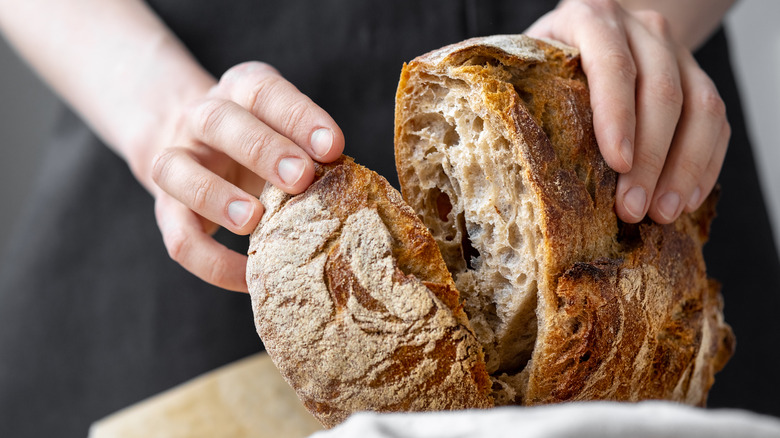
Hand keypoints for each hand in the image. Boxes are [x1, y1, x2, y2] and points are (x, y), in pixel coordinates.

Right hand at [150, 61, 344, 291]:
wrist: (196, 147)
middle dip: (262, 150)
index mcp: (240, 91)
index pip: (265, 92)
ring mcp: (176, 160)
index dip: (299, 117)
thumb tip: (357, 195)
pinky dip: (211, 261)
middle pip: (219, 122)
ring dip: (216, 196)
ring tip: (255, 220)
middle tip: (301, 178)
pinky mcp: (166, 209)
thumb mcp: (286, 133)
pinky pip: (178, 236)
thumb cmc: (263, 144)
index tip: (334, 147)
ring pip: (175, 170)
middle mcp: (200, 118)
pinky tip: (249, 277)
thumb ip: (311, 153)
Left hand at [526, 0, 729, 223]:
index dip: (617, 114)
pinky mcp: (699, 79)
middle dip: (650, 158)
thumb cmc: (550, 59)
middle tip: (632, 208)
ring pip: (701, 107)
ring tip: (663, 213)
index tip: (617, 163)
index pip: (612, 62)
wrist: (596, 30)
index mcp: (592, 19)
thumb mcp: (530, 62)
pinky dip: (704, 164)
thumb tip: (497, 154)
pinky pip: (716, 122)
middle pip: (661, 91)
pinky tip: (685, 200)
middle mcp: (642, 29)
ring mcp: (677, 52)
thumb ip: (519, 92)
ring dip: (683, 167)